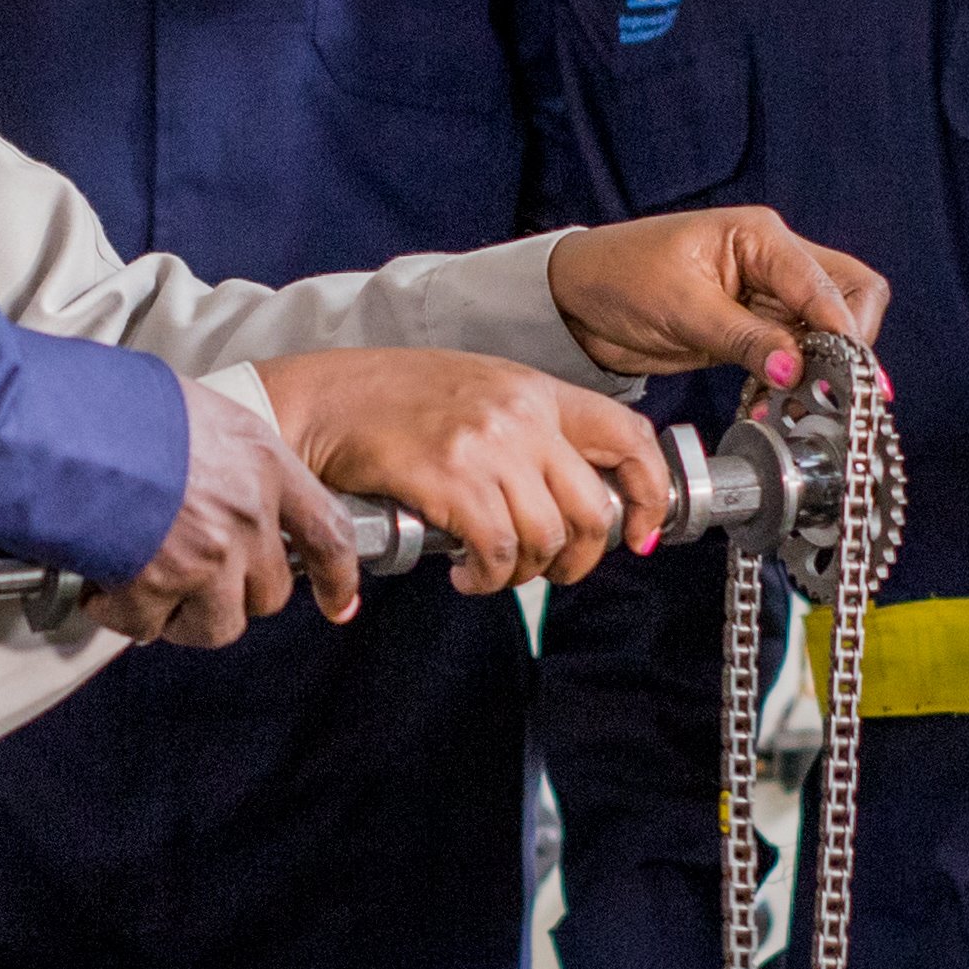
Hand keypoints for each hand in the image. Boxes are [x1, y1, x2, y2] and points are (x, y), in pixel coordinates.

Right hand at [82, 377, 358, 645]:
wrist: (59, 422)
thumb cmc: (115, 403)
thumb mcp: (196, 411)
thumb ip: (221, 457)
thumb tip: (211, 484)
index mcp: (263, 463)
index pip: (328, 532)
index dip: (336, 576)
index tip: (338, 602)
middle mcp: (245, 515)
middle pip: (269, 592)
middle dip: (233, 595)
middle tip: (195, 579)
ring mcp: (205, 556)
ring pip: (217, 624)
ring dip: (181, 617)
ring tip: (146, 591)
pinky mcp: (157, 587)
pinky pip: (147, 626)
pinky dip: (120, 613)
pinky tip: (99, 583)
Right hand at [249, 351, 671, 590]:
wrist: (319, 399)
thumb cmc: (388, 401)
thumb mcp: (477, 392)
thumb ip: (528, 430)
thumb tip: (571, 491)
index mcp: (534, 390)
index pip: (628, 438)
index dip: (649, 494)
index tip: (642, 531)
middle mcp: (520, 414)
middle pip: (593, 508)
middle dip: (582, 557)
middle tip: (552, 570)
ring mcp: (485, 445)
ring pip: (547, 537)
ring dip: (526, 573)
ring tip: (494, 572)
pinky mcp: (447, 478)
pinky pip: (497, 551)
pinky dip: (489, 578)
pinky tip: (466, 575)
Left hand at [545, 206, 890, 381]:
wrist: (578, 299)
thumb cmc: (619, 277)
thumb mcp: (681, 306)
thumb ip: (743, 336)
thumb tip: (794, 367)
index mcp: (760, 236)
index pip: (825, 283)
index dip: (843, 331)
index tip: (846, 375)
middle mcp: (774, 261)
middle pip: (849, 296)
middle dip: (849, 344)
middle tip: (833, 389)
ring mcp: (767, 296)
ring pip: (827, 330)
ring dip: (823, 369)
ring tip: (799, 405)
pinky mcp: (754, 330)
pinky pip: (798, 354)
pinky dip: (796, 381)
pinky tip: (776, 403)